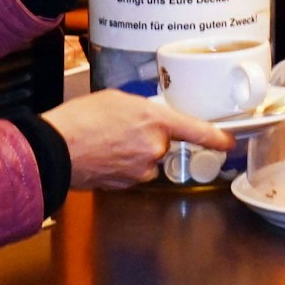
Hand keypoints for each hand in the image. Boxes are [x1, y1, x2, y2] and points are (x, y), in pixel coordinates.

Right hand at [41, 89, 234, 190]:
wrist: (56, 149)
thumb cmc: (81, 119)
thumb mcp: (118, 99)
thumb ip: (143, 110)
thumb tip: (148, 120)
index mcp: (156, 122)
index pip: (196, 131)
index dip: (216, 137)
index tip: (228, 142)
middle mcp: (154, 149)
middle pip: (164, 145)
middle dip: (148, 138)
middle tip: (121, 129)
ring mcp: (141, 170)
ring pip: (147, 161)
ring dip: (134, 152)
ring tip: (107, 141)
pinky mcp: (126, 185)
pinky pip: (133, 172)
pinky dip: (122, 164)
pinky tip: (103, 154)